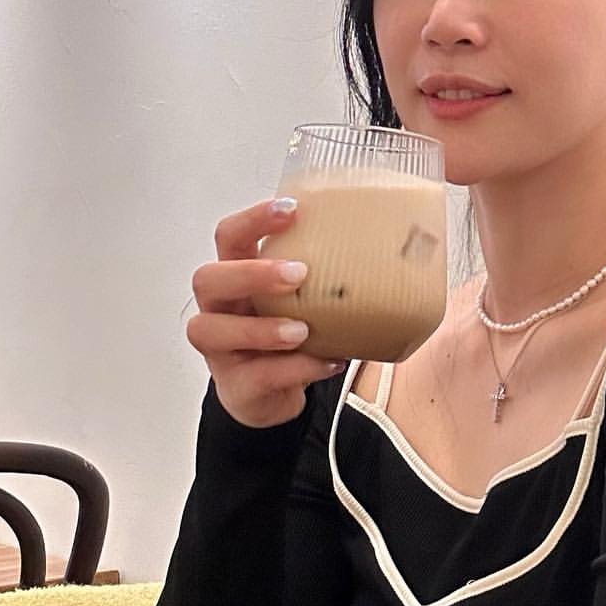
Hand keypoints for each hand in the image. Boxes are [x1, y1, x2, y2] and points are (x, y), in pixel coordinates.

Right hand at [187, 197, 348, 428]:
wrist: (272, 396)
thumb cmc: (288, 336)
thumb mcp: (301, 302)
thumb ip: (326, 277)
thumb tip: (397, 246)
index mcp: (236, 277)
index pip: (230, 236)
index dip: (253, 220)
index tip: (291, 209)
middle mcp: (219, 309)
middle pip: (208, 279)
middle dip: (251, 273)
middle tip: (298, 273)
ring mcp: (219, 349)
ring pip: (213, 330)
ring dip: (261, 328)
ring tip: (304, 330)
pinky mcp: (235, 386)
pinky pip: (256, 376)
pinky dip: (295, 369)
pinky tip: (328, 362)